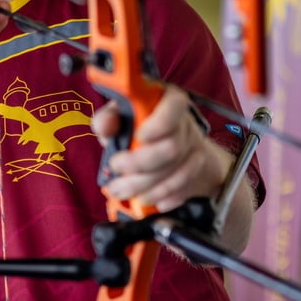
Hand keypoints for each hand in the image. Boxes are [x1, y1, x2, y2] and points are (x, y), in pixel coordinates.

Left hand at [96, 85, 232, 211]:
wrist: (163, 140)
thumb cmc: (135, 124)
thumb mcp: (118, 116)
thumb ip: (108, 119)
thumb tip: (105, 126)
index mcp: (168, 101)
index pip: (175, 106)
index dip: (159, 124)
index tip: (139, 137)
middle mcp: (185, 123)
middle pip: (172, 148)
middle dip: (140, 164)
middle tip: (116, 169)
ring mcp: (193, 147)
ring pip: (175, 172)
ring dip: (145, 186)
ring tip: (120, 190)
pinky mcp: (194, 170)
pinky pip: (182, 187)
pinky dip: (161, 196)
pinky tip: (145, 199)